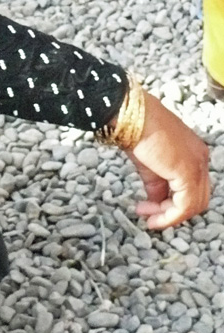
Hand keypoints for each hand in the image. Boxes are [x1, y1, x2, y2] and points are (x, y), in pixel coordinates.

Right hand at [124, 91, 209, 228]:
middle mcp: (201, 160)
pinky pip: (185, 205)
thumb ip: (156, 183)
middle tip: (149, 215)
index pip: (191, 186)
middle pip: (196, 198)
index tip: (150, 207)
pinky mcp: (188, 173)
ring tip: (148, 216)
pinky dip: (170, 216)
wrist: (131, 115)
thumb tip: (156, 201)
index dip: (172, 201)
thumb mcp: (148, 162)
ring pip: (194, 205)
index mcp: (194, 153)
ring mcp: (197, 166)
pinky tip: (153, 217)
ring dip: (169, 215)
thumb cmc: (136, 129)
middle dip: (171, 210)